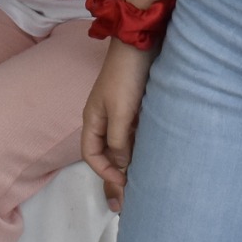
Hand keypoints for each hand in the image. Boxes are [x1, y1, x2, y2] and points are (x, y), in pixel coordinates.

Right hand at [80, 41, 151, 209]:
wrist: (140, 45)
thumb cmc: (126, 78)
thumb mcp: (120, 113)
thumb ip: (118, 141)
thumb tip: (121, 166)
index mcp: (92, 120)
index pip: (91, 155)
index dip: (104, 172)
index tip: (123, 184)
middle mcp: (103, 119)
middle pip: (105, 153)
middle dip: (114, 174)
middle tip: (129, 197)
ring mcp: (119, 113)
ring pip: (120, 145)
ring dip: (128, 162)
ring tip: (142, 182)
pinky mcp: (134, 108)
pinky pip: (133, 135)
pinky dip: (138, 148)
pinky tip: (151, 157)